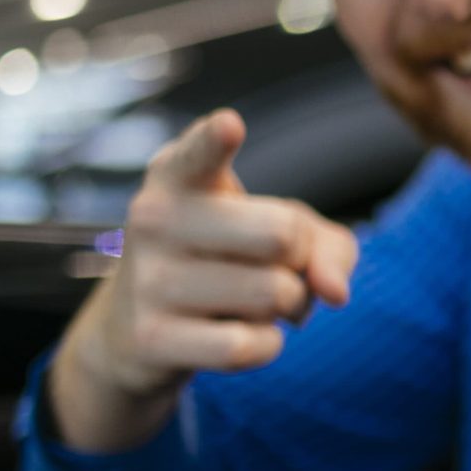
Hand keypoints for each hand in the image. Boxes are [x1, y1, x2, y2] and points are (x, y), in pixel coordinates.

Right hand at [50, 108, 361, 452]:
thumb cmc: (224, 264)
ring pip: (273, 294)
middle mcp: (153, 218)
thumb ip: (328, 246)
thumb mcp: (279, 236)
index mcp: (179, 175)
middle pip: (281, 235)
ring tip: (254, 303)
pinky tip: (242, 336)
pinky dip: (268, 345)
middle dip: (300, 260)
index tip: (229, 125)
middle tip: (273, 267)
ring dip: (287, 307)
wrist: (135, 335)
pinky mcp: (150, 338)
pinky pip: (250, 345)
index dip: (216, 140)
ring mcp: (146, 279)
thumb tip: (335, 293)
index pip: (199, 154)